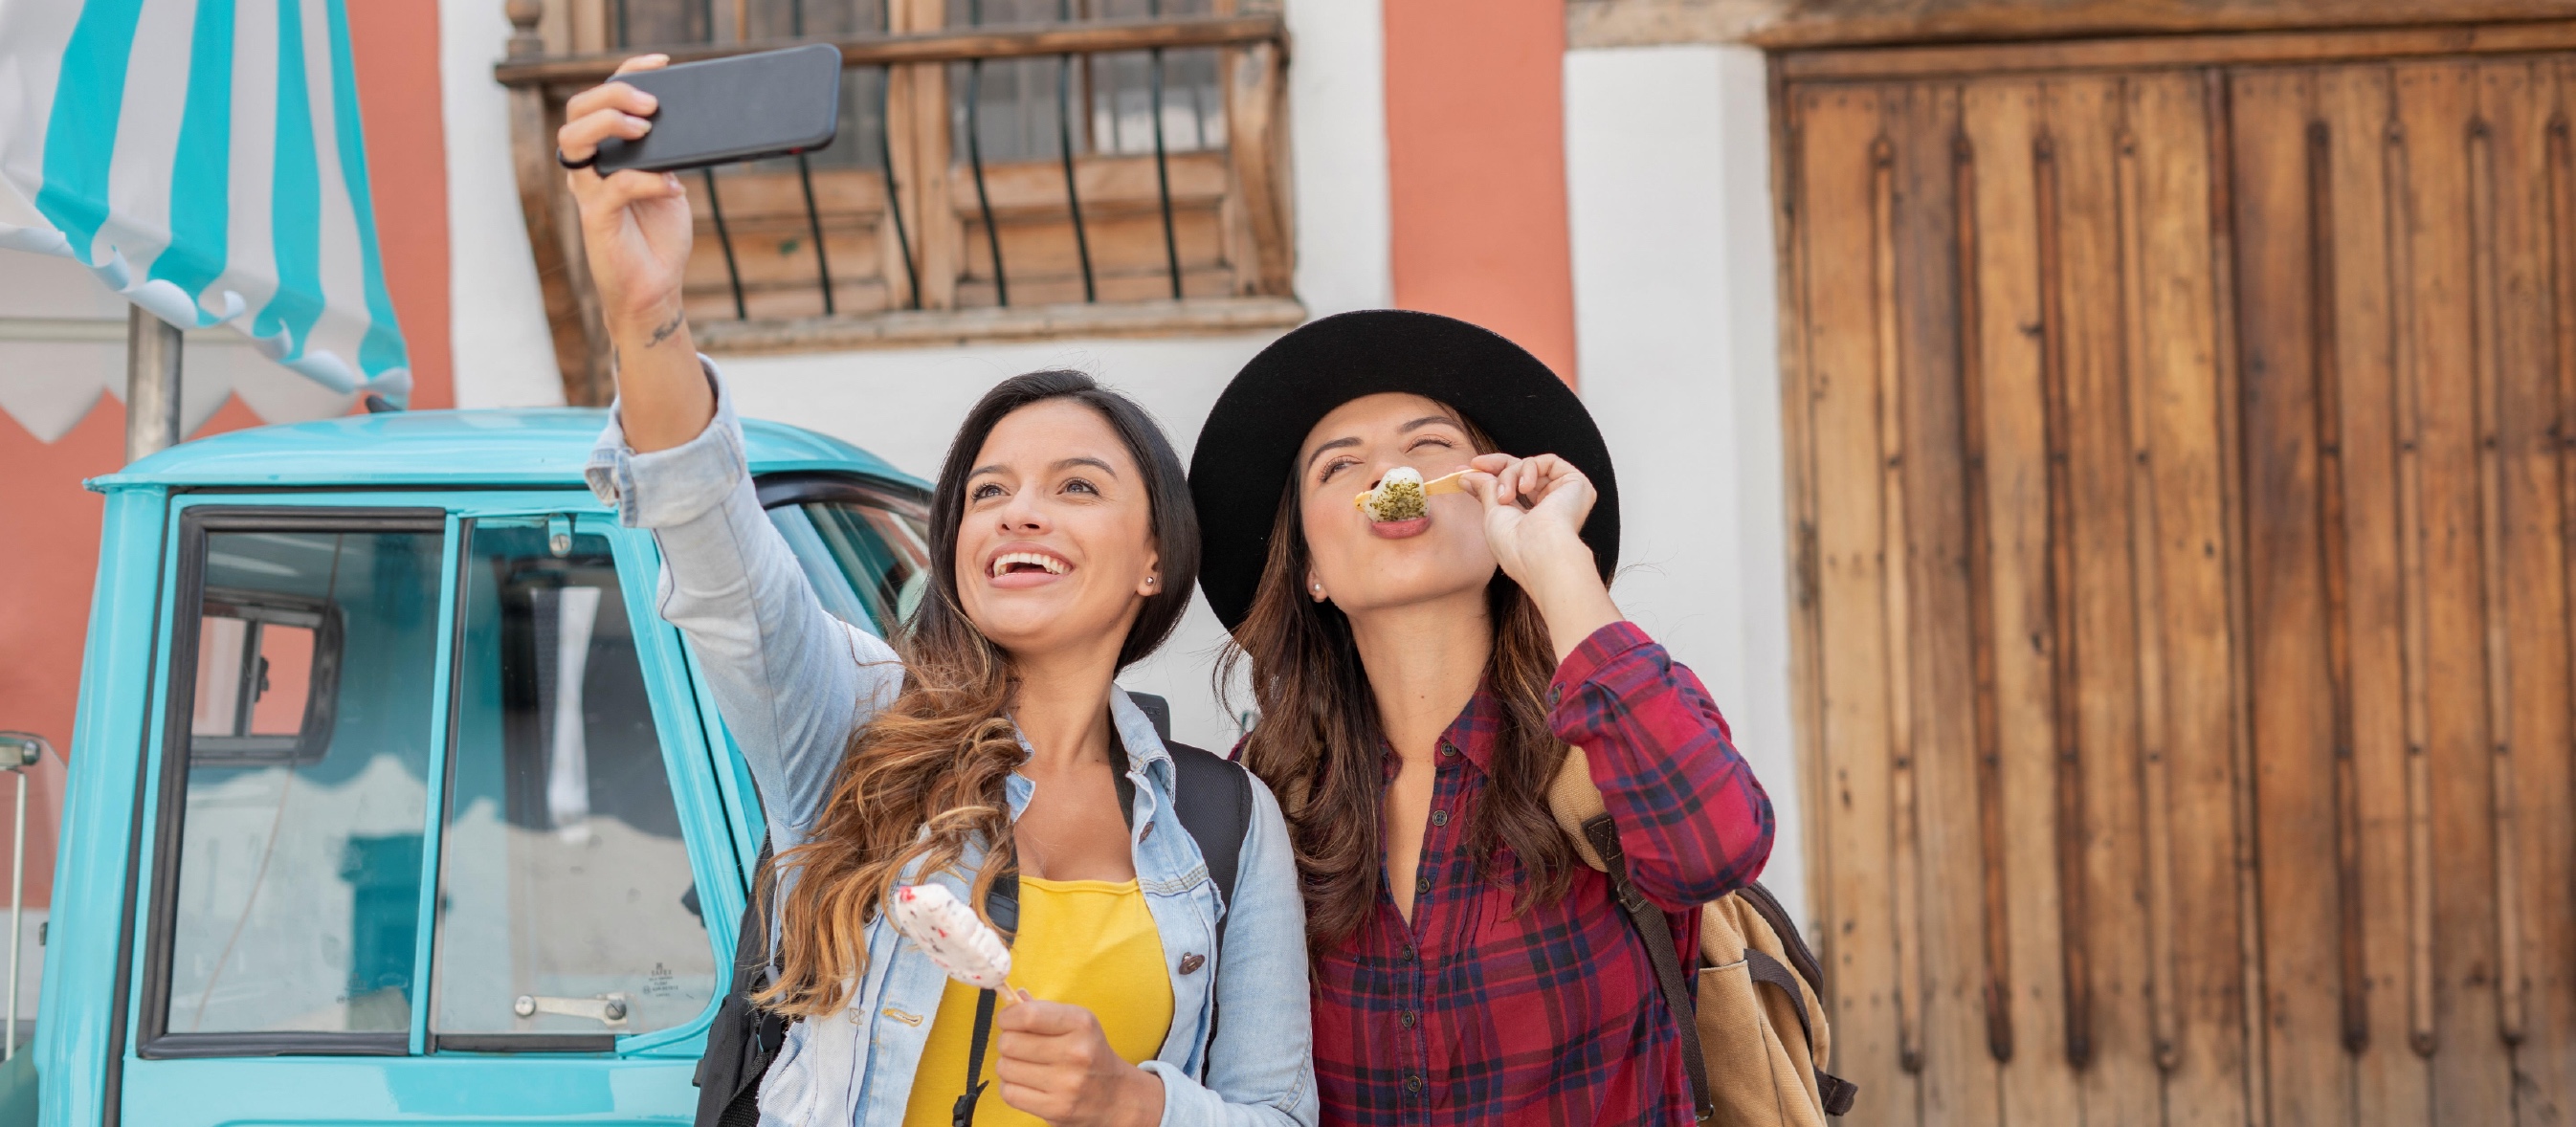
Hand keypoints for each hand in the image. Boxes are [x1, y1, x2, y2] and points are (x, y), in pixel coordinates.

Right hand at [556, 55, 710, 451]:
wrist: (656, 291)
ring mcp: (587, 194)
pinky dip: (644, 181)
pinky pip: (611, 188)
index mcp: (604, 154)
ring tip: (645, 129)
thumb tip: (690, 124)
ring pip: (573, 142)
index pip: (603, 101)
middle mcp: (588, 169)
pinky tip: (672, 187)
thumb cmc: (659, 238)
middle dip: (613, 97)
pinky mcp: (596, 221)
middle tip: (652, 104)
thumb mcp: (671, 184)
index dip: (626, 75)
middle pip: (578, 112)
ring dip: (608, 127)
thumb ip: (671, 156)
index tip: (659, 63)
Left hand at [993, 994, 1163, 1126]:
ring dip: (1008, 1066)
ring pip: (1005, 1068)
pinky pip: (1009, 1093)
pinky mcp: (1056, 1108)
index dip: (1007, 1017)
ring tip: (1026, 1066)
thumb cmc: (1089, 1054)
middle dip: (1008, 1042)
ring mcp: (1066, 1084)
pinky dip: (1011, 1087)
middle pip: (1009, 1043)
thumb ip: (1042, 1010)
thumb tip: (1011, 997)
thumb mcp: (1076, 1024)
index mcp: (1081, 1024)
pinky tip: (1027, 1084)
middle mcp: (1076, 1053)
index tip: (1008, 1020)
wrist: (1115, 1096)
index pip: (1027, 1016)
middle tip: (1020, 1046)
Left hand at [1461, 453, 1596, 583]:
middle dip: (1496, 467)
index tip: (1465, 470)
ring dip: (1510, 475)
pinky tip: (1525, 488)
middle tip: (1476, 465)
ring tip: (1505, 496)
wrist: (1539, 553)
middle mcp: (1552, 507)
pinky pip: (1548, 462)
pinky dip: (1530, 469)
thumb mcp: (1492, 513)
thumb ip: (1485, 489)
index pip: (1511, 489)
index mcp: (1534, 521)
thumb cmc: (1514, 545)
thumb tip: (1468, 474)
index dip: (1488, 476)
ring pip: (1530, 467)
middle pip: (1521, 473)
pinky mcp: (1577, 484)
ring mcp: (1566, 496)